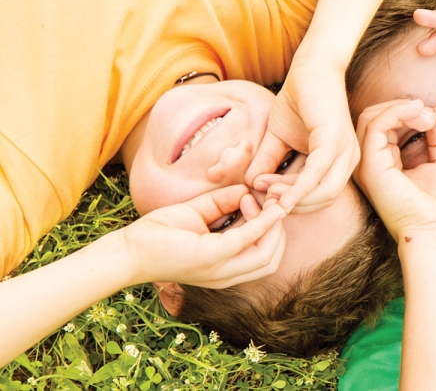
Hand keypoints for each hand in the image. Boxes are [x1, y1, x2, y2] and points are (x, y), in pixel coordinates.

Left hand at [120, 185, 286, 287]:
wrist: (127, 251)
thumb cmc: (159, 234)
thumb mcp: (199, 214)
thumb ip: (224, 204)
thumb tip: (247, 191)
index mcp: (225, 269)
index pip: (265, 256)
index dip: (272, 230)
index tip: (260, 203)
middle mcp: (226, 275)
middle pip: (272, 258)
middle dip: (278, 229)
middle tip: (268, 203)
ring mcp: (220, 269)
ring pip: (268, 254)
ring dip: (271, 225)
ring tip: (260, 202)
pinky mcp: (210, 257)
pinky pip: (247, 238)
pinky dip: (260, 221)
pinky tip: (258, 204)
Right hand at [246, 61, 359, 212]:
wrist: (309, 69)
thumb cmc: (298, 101)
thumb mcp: (278, 138)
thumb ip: (267, 162)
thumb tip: (250, 185)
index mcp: (339, 163)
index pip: (318, 196)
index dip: (290, 202)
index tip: (262, 198)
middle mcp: (347, 161)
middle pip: (323, 200)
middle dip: (292, 205)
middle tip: (262, 199)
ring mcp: (344, 152)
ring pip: (323, 194)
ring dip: (292, 198)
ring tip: (265, 191)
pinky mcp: (334, 141)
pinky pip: (316, 175)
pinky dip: (297, 189)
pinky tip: (278, 195)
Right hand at [354, 99, 435, 242]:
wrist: (435, 232)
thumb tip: (435, 111)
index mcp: (382, 164)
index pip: (384, 126)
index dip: (406, 113)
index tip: (433, 117)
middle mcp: (368, 164)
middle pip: (373, 118)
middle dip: (402, 107)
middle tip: (429, 114)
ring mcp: (366, 165)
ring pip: (371, 117)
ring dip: (401, 108)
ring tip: (426, 115)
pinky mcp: (370, 166)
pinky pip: (375, 125)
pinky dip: (397, 112)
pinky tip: (418, 115)